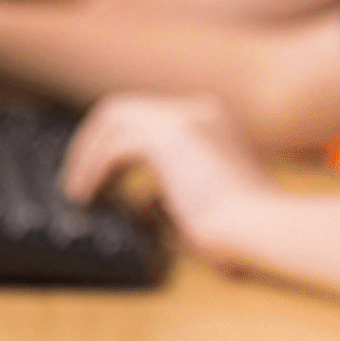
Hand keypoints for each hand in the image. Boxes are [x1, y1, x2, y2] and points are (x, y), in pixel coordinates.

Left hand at [61, 93, 273, 258]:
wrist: (261, 227)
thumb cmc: (241, 230)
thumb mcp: (200, 206)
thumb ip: (171, 197)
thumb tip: (143, 204)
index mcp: (214, 122)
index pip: (148, 119)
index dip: (117, 146)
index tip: (103, 179)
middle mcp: (200, 110)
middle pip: (124, 109)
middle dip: (93, 143)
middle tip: (79, 182)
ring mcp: (186, 118)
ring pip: (114, 119)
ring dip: (88, 154)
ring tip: (78, 191)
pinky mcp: (172, 135)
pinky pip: (114, 144)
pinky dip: (93, 168)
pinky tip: (87, 195)